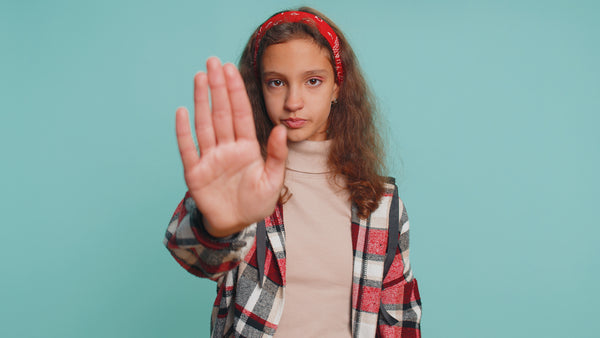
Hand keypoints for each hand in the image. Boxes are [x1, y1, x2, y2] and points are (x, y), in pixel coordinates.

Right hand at [175, 57, 287, 236]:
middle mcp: (227, 148)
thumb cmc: (256, 203)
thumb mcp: (274, 180)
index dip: (236, 91)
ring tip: (199, 77)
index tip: (231, 69)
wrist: (236, 225)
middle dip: (218, 87)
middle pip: (221, 112)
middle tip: (213, 62)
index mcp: (246, 148)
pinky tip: (183, 112)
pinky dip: (184, 132)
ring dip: (201, 101)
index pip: (240, 114)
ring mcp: (209, 159)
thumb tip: (282, 128)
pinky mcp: (195, 173)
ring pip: (205, 124)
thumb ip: (278, 155)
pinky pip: (188, 149)